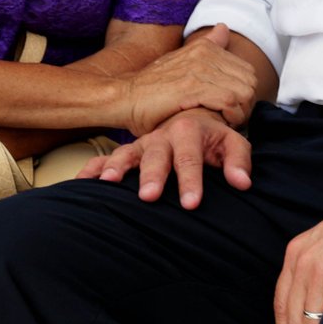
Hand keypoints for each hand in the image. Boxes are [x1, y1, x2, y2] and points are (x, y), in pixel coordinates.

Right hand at [77, 107, 251, 208]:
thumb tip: (242, 183)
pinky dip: (92, 170)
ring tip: (108, 184)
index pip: (190, 157)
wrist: (192, 119)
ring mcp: (142, 144)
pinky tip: (80, 183)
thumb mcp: (232, 143)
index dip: (191, 180)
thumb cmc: (213, 139)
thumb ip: (238, 161)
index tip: (191, 204)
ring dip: (116, 168)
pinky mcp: (128, 153)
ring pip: (127, 154)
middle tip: (149, 196)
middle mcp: (162, 136)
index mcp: (189, 130)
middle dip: (152, 175)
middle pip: (156, 155)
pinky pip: (105, 159)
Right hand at [120, 25, 257, 134]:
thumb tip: (223, 27)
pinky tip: (219, 122)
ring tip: (225, 121)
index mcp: (205, 48)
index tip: (232, 108)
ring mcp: (200, 69)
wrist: (124, 97)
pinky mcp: (194, 87)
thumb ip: (206, 46)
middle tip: (231, 118)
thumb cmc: (152, 88)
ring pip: (244, 91)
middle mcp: (205, 54)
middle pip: (250, 81)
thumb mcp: (180, 61)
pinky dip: (231, 116)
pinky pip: (230, 101)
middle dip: (246, 103)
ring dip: (240, 112)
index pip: (247, 70)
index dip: (244, 93)